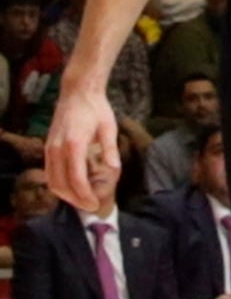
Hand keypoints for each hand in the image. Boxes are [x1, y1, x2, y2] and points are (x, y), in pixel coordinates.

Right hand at [44, 87, 118, 215]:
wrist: (77, 92)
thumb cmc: (96, 109)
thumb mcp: (108, 128)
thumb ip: (110, 150)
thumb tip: (114, 170)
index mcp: (74, 144)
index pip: (76, 179)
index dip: (85, 195)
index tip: (95, 204)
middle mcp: (57, 149)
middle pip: (61, 185)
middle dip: (75, 199)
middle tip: (90, 207)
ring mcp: (50, 149)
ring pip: (52, 181)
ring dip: (66, 195)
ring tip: (82, 200)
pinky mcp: (48, 148)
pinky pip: (50, 173)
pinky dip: (59, 185)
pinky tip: (72, 188)